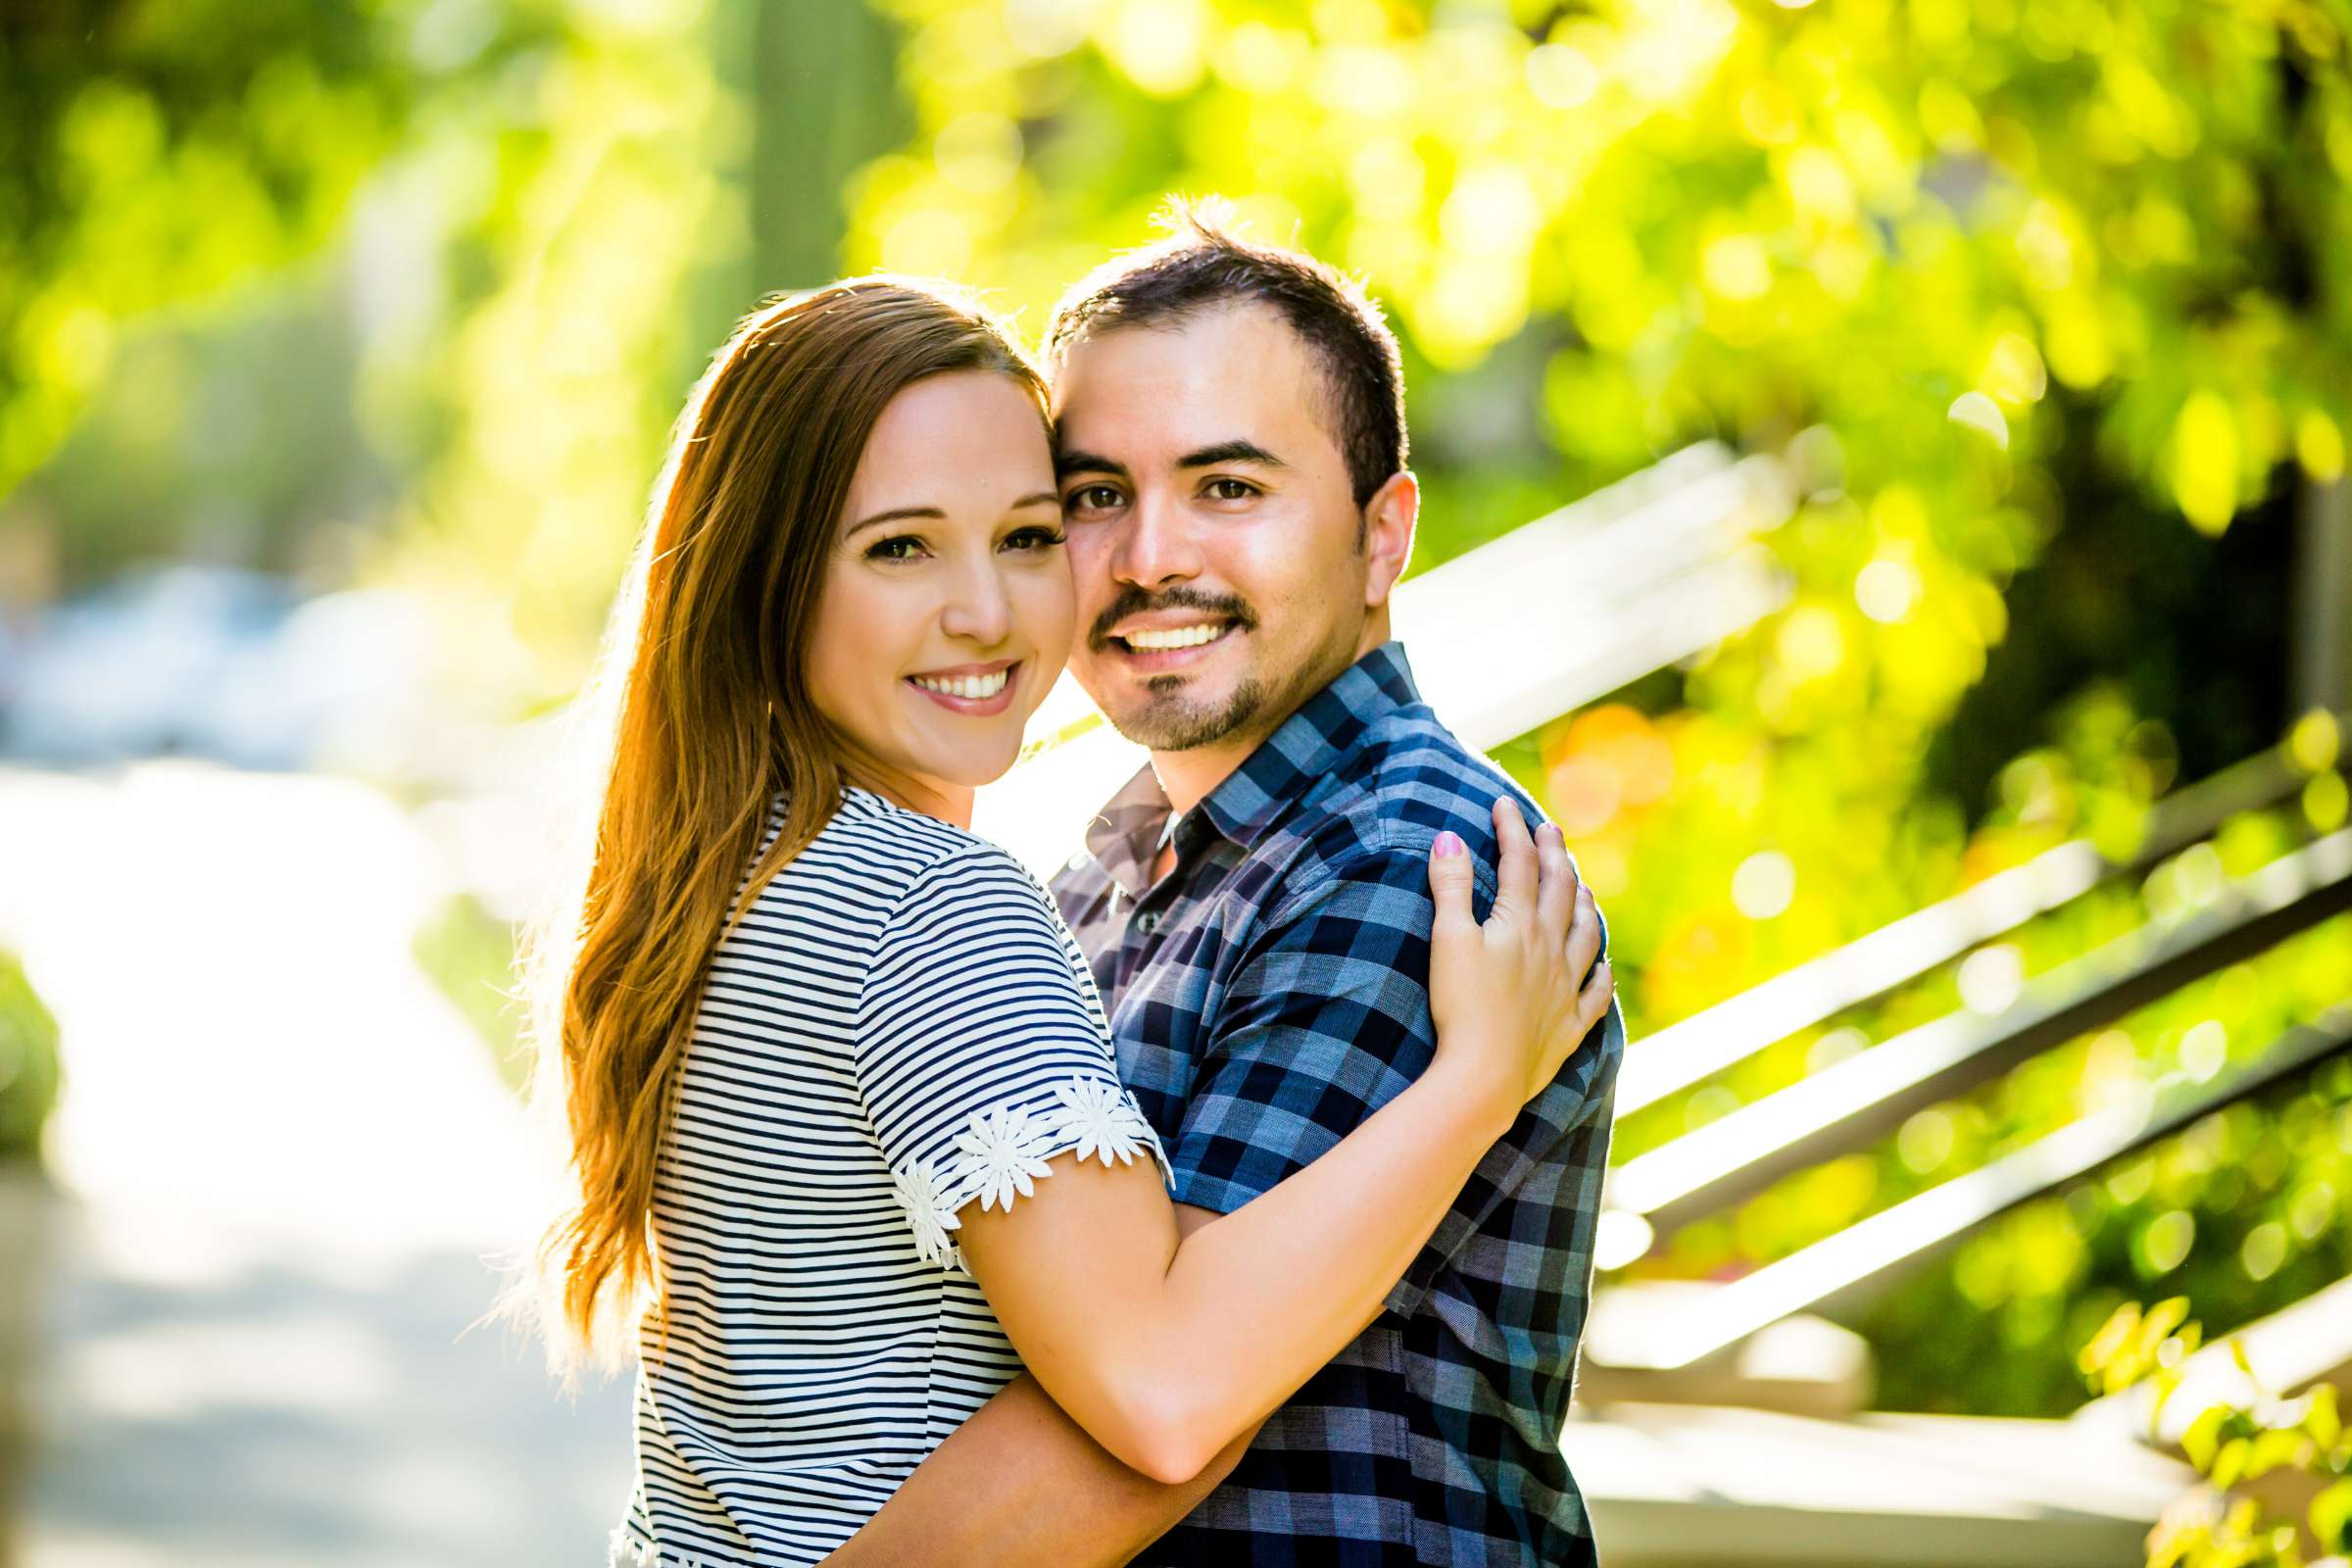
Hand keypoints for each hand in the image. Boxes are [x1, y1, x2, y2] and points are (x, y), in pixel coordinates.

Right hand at [1424, 796, 1612, 1120]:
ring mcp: (1566, 988)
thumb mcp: (1447, 939)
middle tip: (1551, 830)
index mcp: (1521, 924)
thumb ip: (1450, 886)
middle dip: (1555, 854)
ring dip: (1587, 905)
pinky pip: (1596, 995)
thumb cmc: (1460, 1007)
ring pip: (1588, 935)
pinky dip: (1602, 977)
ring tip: (1585, 887)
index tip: (1505, 804)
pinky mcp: (1569, 1026)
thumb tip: (1449, 837)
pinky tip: (1604, 968)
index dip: (1512, 829)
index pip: (1520, 863)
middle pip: (1561, 890)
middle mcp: (1552, 949)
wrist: (1483, 1076)